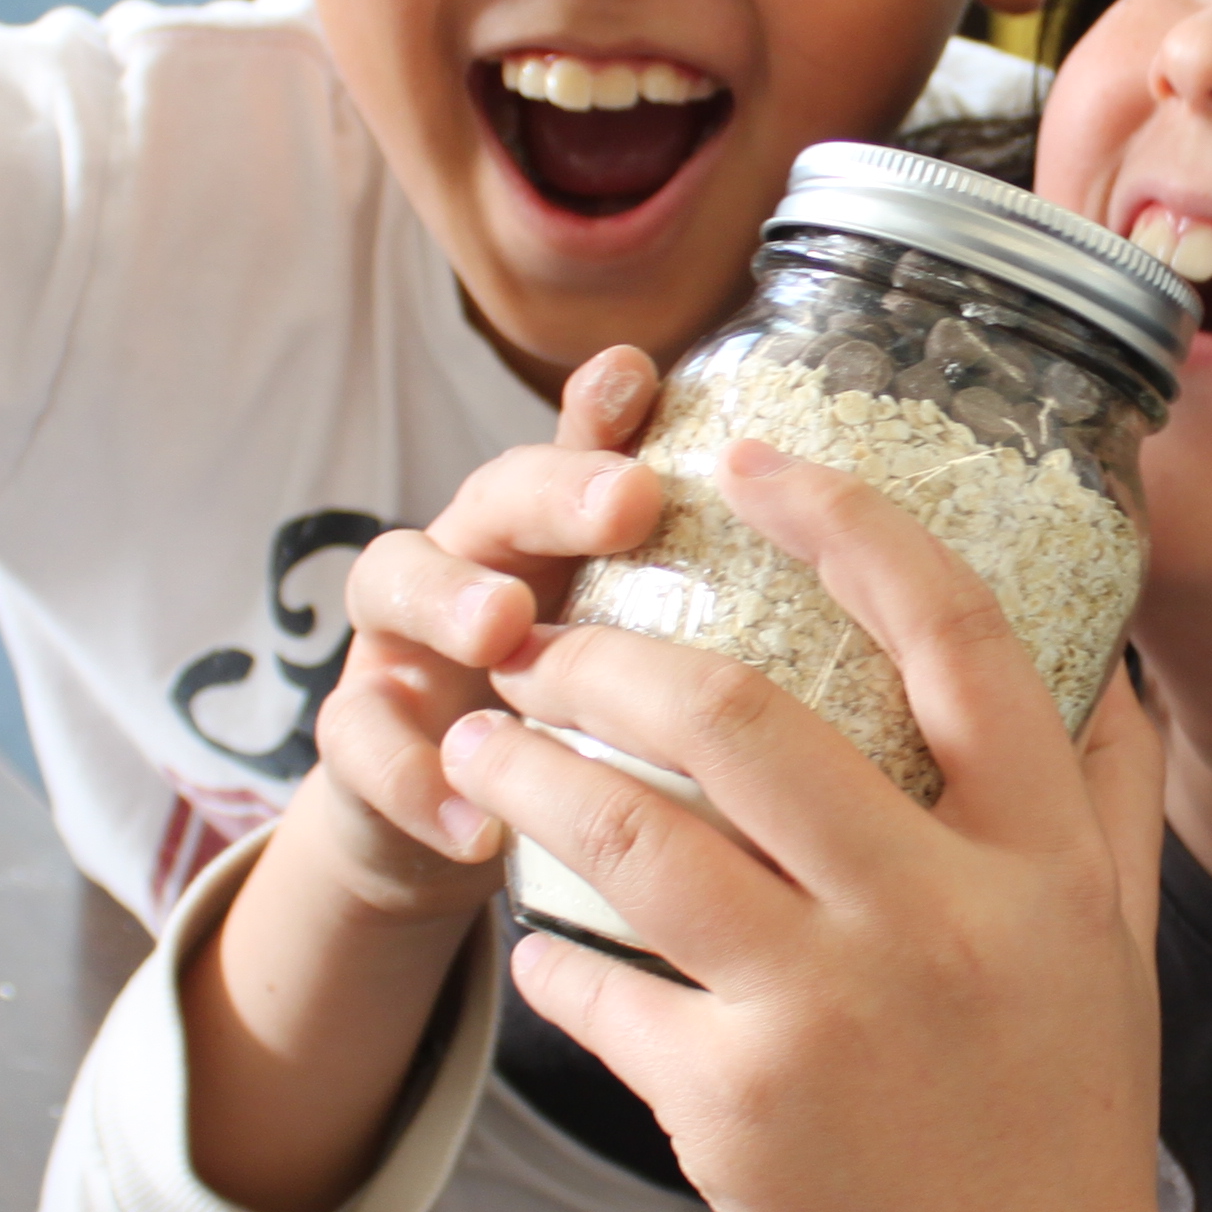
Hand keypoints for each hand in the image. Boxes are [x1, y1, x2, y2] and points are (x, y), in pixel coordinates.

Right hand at [177, 350, 679, 1211]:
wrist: (449, 831)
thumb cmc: (583, 732)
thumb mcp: (651, 673)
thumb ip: (713, 617)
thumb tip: (852, 581)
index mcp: (559, 535)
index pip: (581, 447)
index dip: (604, 409)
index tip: (643, 379)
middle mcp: (476, 557)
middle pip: (497, 492)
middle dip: (558, 489)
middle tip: (625, 500)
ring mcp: (404, 635)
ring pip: (395, 576)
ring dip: (451, 597)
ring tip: (502, 629)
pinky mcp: (359, 732)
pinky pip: (361, 740)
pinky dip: (414, 778)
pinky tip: (474, 823)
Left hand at [450, 440, 1195, 1211]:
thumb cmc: (1062, 1142)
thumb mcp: (1114, 954)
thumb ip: (1103, 799)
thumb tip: (1103, 657)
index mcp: (1037, 860)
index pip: (950, 635)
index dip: (846, 522)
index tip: (755, 456)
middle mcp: (938, 916)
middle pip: (746, 712)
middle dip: (610, 651)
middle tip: (541, 634)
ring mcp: (829, 1011)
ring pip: (636, 835)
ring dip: (531, 771)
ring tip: (476, 741)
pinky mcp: (734, 1107)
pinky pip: (600, 990)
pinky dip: (553, 958)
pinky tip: (538, 946)